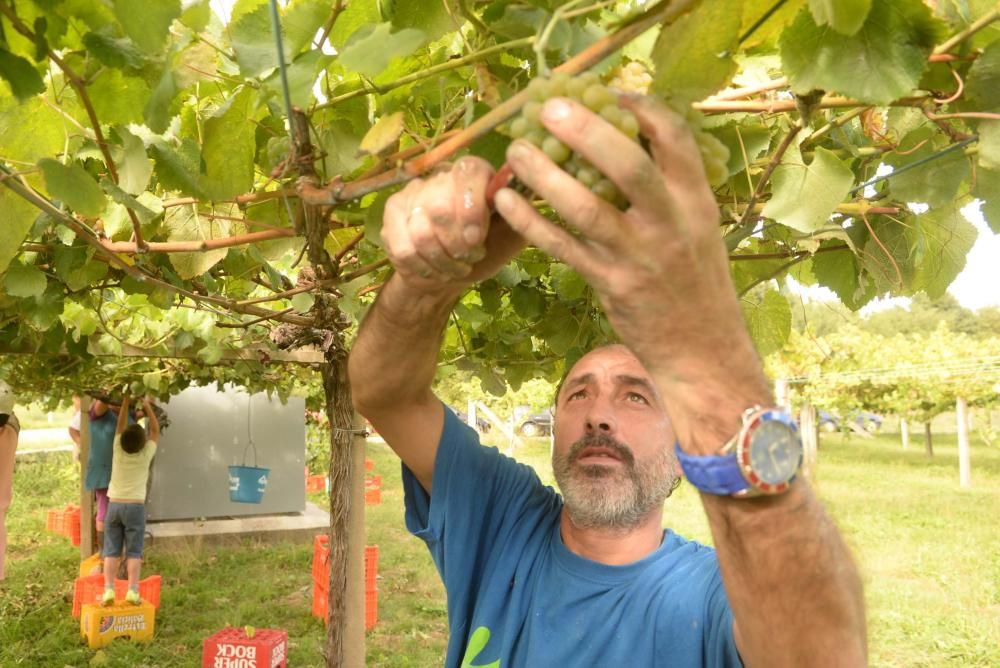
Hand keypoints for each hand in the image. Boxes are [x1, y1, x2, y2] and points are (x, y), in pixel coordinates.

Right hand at [381, 157, 524, 294]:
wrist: (450, 273)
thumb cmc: (487, 251)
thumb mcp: (513, 236)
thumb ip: (520, 215)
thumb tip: (520, 195)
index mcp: (476, 174)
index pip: (468, 173)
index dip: (471, 208)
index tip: (477, 240)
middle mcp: (442, 176)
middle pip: (439, 207)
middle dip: (457, 244)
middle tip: (471, 258)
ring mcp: (414, 193)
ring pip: (420, 232)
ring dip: (442, 260)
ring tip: (456, 267)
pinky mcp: (393, 213)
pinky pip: (403, 247)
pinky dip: (422, 267)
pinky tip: (434, 270)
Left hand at [493, 95, 749, 375]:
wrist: (702, 348)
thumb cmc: (694, 282)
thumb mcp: (699, 227)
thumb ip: (670, 188)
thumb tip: (626, 140)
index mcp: (696, 201)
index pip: (675, 138)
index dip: (640, 107)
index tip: (608, 91)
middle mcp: (669, 223)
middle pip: (627, 165)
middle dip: (586, 131)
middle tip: (549, 109)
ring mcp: (638, 255)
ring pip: (585, 207)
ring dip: (545, 175)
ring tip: (516, 151)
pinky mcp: (609, 284)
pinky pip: (561, 246)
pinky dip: (530, 221)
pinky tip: (507, 201)